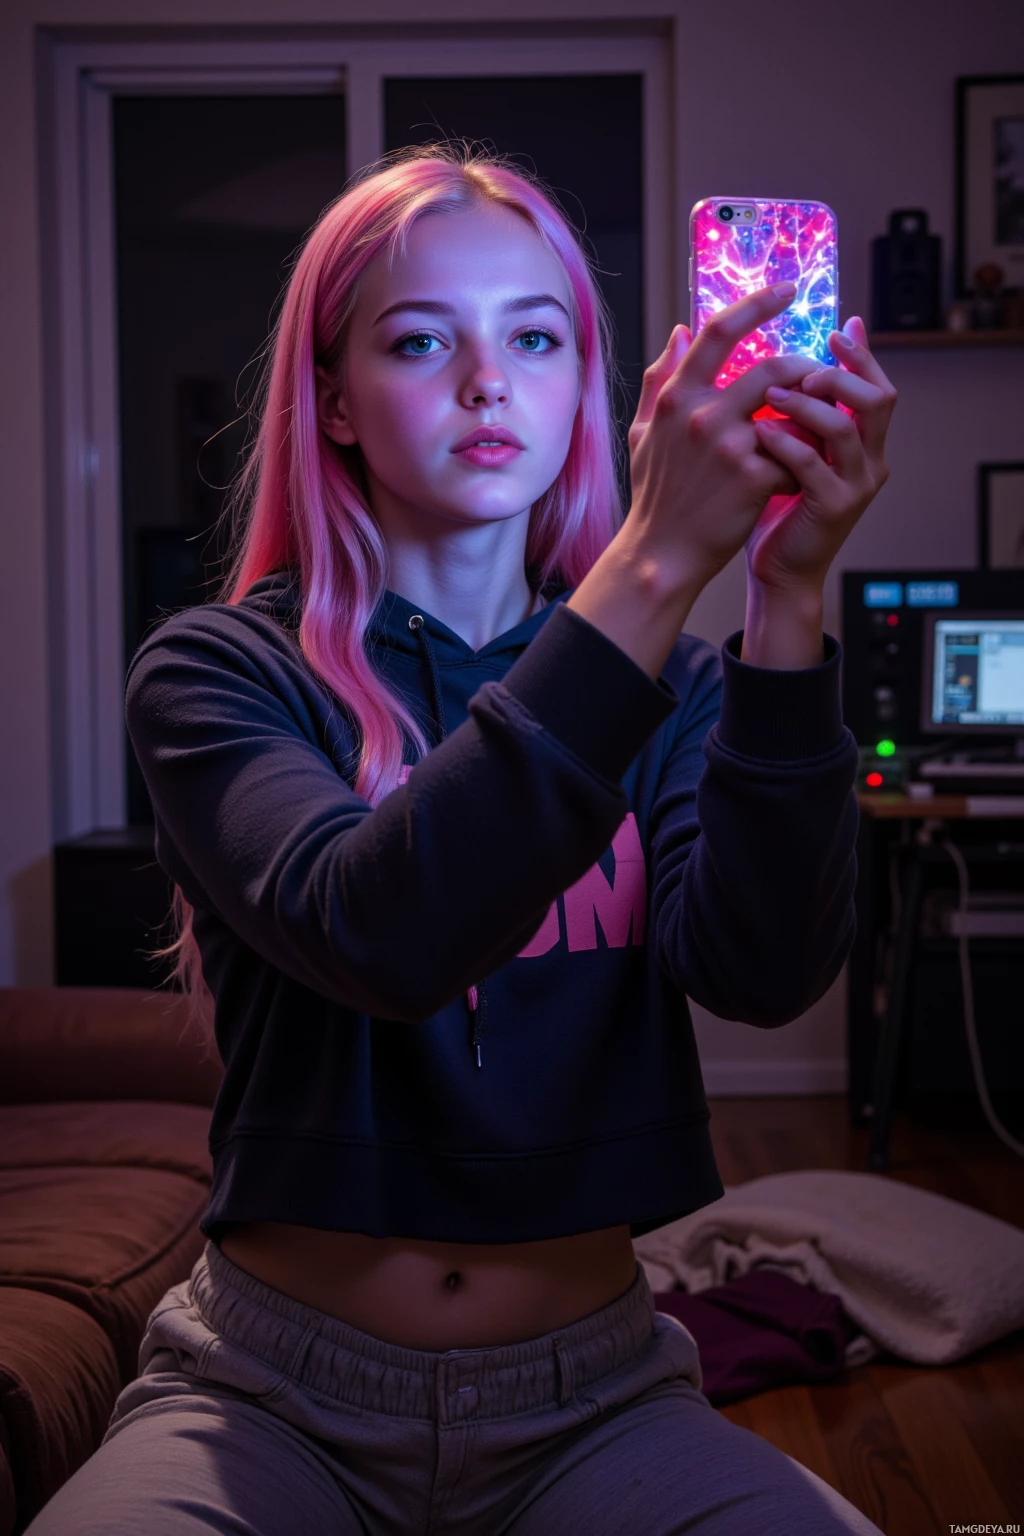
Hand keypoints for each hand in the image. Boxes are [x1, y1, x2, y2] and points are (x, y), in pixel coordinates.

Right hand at [625, 284, 822, 588]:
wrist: (661, 553)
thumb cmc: (655, 495)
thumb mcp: (643, 432)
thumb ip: (660, 379)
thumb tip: (678, 332)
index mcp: (677, 397)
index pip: (719, 330)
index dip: (758, 303)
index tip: (787, 290)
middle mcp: (702, 413)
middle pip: (773, 366)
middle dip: (806, 368)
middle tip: (818, 376)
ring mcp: (729, 444)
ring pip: (792, 408)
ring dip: (810, 413)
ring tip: (812, 426)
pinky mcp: (753, 476)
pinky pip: (794, 454)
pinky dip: (801, 462)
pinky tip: (793, 478)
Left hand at [743, 316, 896, 594]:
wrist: (779, 570)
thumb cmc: (776, 508)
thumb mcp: (789, 450)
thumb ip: (795, 410)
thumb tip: (780, 359)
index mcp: (863, 444)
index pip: (876, 386)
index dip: (860, 355)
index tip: (835, 330)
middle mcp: (870, 462)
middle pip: (878, 399)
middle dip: (840, 374)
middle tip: (801, 367)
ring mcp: (855, 487)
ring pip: (847, 428)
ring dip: (809, 404)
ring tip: (771, 393)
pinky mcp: (832, 509)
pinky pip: (813, 465)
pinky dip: (786, 442)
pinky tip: (760, 431)